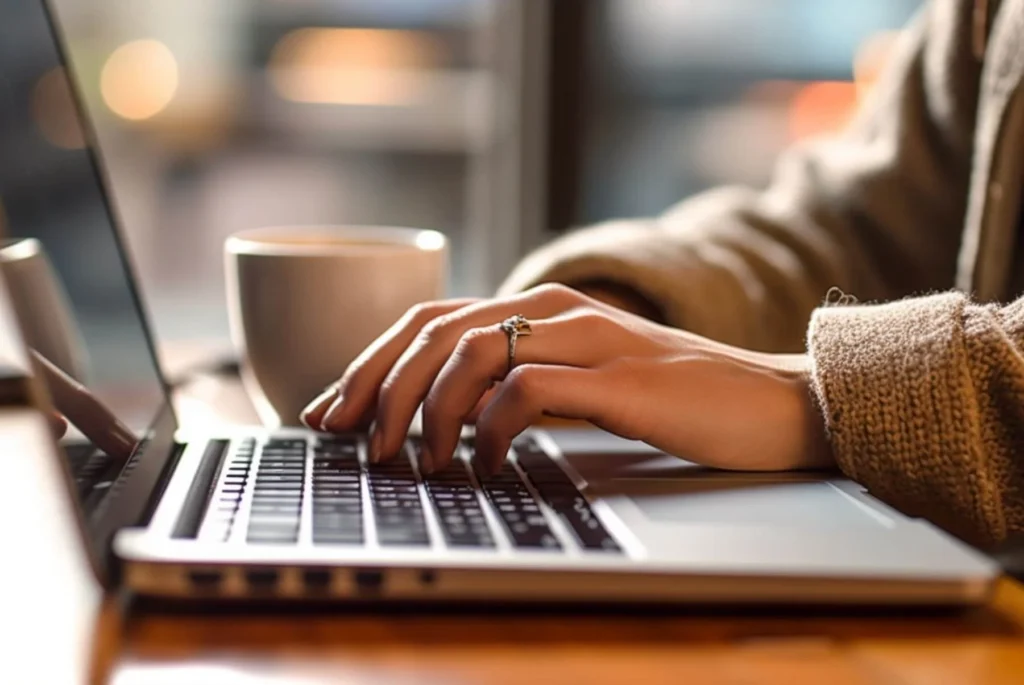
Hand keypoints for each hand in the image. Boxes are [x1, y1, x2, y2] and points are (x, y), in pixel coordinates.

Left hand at [301, 284, 833, 474]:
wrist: (774, 402)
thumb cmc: (678, 399)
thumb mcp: (586, 379)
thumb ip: (527, 378)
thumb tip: (452, 416)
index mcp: (543, 306)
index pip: (433, 318)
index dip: (373, 360)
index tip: (334, 409)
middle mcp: (557, 308)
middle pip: (436, 328)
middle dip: (376, 382)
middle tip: (346, 435)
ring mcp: (589, 336)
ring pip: (471, 352)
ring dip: (425, 408)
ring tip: (409, 460)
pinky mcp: (618, 376)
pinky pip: (527, 391)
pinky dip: (488, 429)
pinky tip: (483, 464)